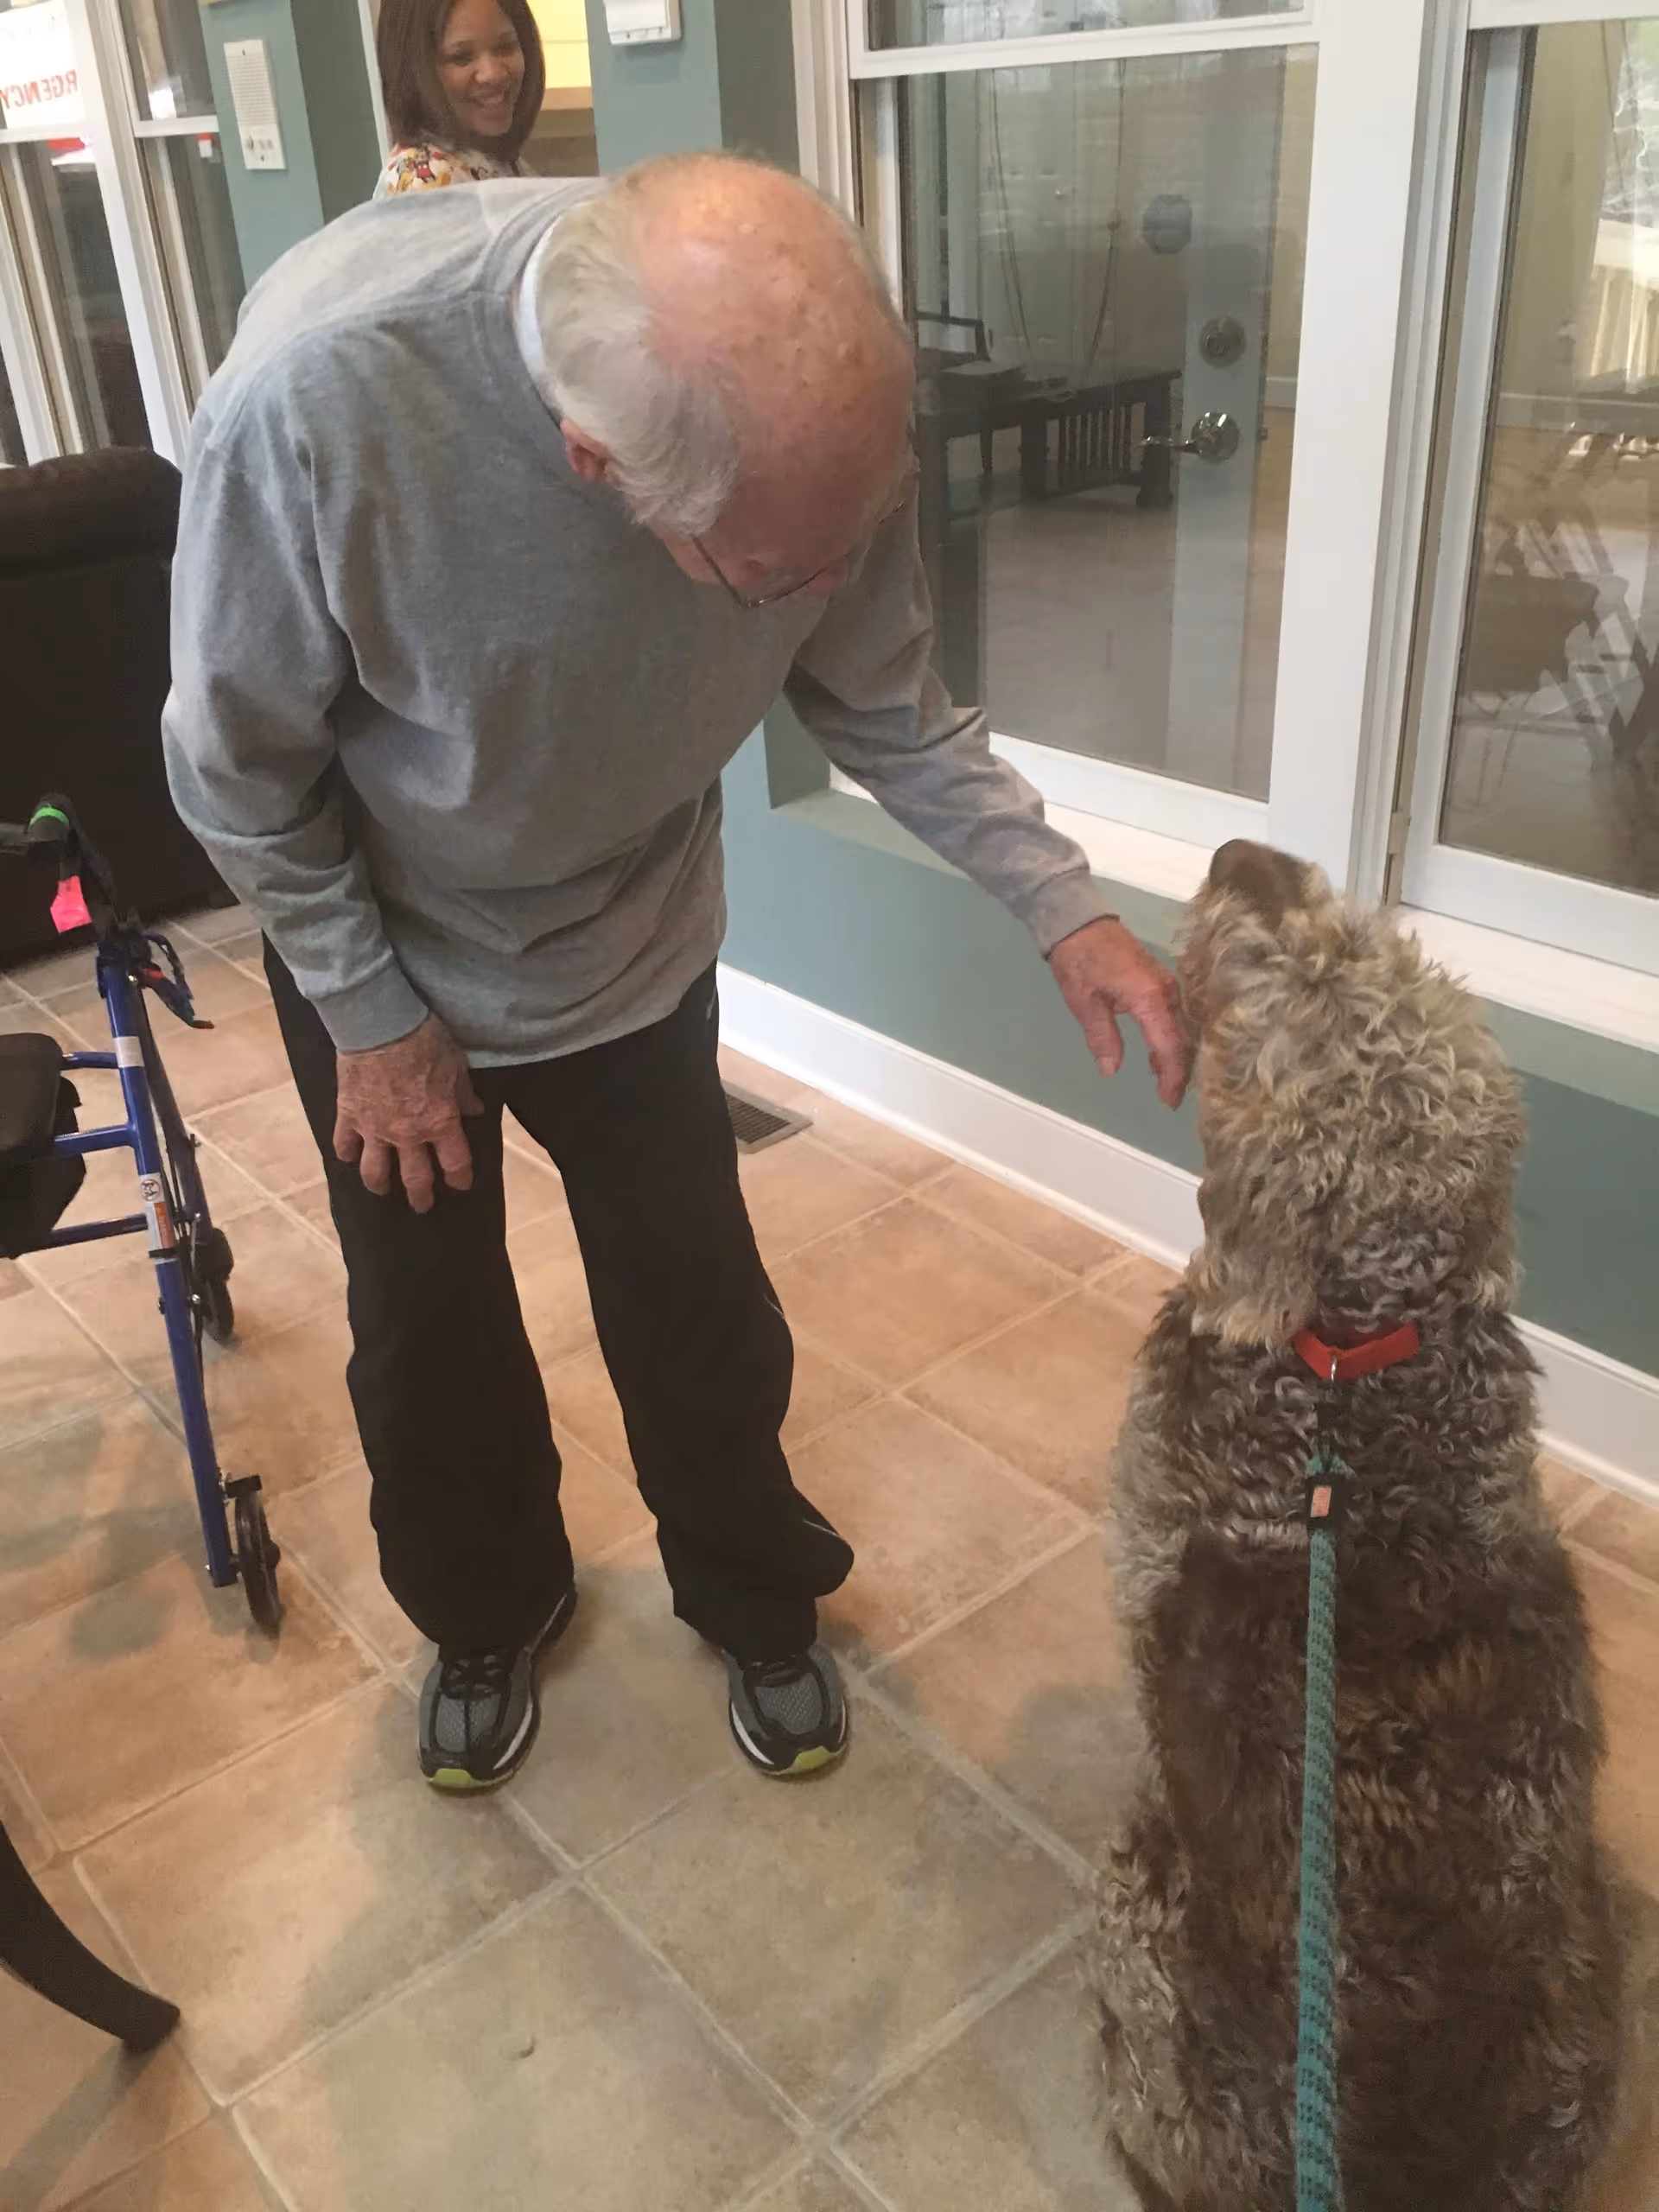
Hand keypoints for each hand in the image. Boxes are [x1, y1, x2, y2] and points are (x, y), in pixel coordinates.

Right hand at [333, 1014, 483, 1212]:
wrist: (379, 1024)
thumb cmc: (424, 1040)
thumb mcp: (456, 1065)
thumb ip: (464, 1093)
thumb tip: (474, 1109)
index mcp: (440, 1123)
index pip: (455, 1164)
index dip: (460, 1178)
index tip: (461, 1185)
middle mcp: (407, 1135)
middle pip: (415, 1179)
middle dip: (421, 1196)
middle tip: (422, 1205)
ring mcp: (375, 1130)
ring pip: (375, 1172)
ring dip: (380, 1185)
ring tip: (382, 1191)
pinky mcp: (348, 1117)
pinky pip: (344, 1145)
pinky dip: (346, 1153)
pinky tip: (349, 1157)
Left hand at [1047, 917, 1189, 1108]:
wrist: (1078, 921)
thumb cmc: (1078, 961)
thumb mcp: (1085, 1004)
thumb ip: (1103, 1038)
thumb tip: (1112, 1071)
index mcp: (1150, 998)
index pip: (1170, 1046)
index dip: (1172, 1077)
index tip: (1168, 1101)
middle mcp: (1167, 991)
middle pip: (1182, 1038)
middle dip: (1179, 1070)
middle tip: (1169, 1098)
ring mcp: (1166, 983)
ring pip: (1181, 1027)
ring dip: (1175, 1055)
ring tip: (1164, 1081)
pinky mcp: (1160, 979)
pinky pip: (1174, 1015)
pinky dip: (1170, 1037)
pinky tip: (1158, 1053)